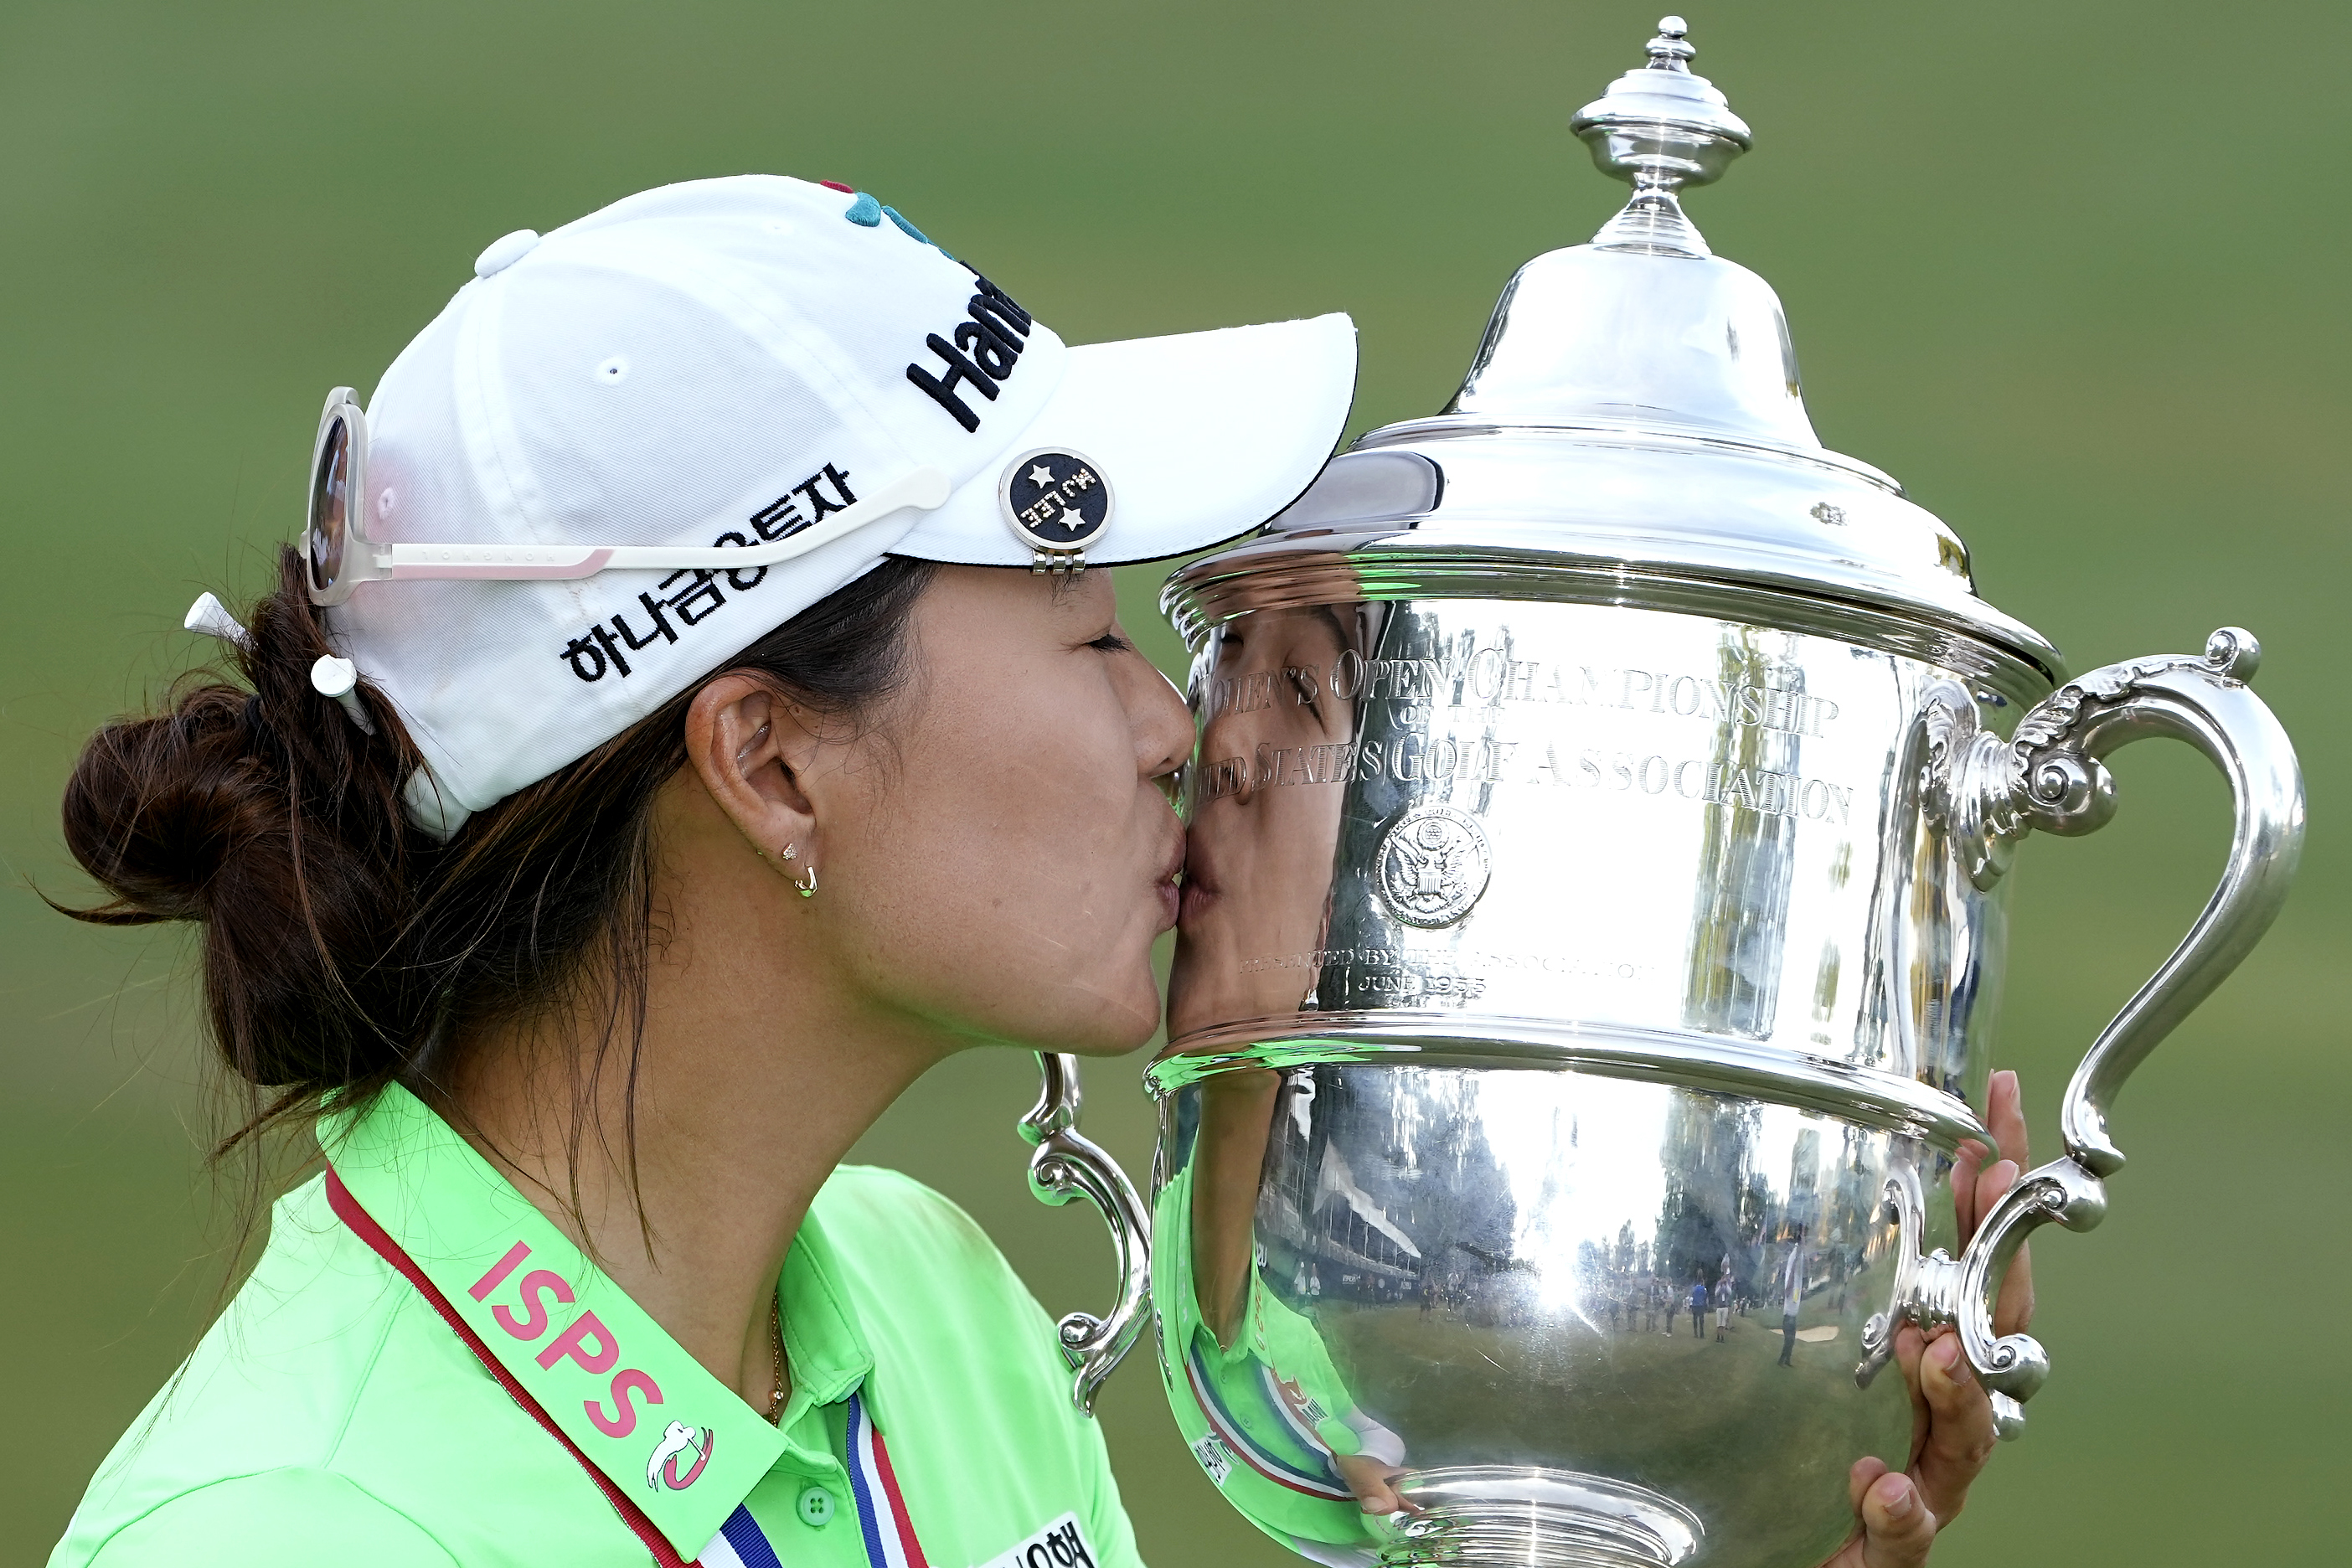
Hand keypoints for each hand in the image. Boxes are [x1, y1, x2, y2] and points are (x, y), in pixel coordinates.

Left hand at [1821, 1069, 2034, 1566]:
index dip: (1991, 1191)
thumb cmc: (1806, 1443)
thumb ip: (1833, 1273)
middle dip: (2002, 1264)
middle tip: (1994, 1192)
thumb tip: (1837, 1166)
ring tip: (1936, 1350)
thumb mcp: (1815, 1344)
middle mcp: (1942, 1413)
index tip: (1995, 1115)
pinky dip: (1899, 1507)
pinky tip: (1880, 1485)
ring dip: (1959, 1389)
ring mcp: (1927, 1480)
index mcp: (1930, 1350)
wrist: (1780, 1546)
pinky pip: (1909, 1529)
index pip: (1974, 1260)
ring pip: (1971, 1435)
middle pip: (1996, 1333)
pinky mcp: (1895, 1544)